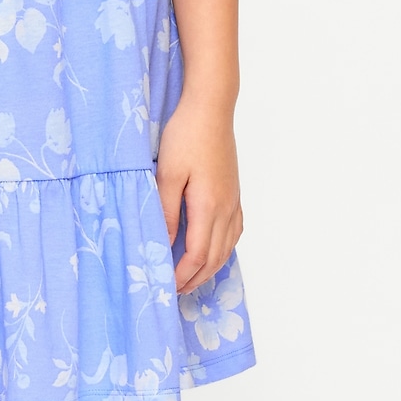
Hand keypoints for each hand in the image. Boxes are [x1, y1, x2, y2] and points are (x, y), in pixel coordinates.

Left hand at [155, 96, 242, 293]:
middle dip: (195, 279)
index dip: (181, 276)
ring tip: (190, 278)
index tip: (164, 286)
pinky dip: (222, 250)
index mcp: (209, 207)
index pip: (196, 256)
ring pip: (227, 248)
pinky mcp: (235, 192)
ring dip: (209, 268)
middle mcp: (226, 208)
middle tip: (174, 291)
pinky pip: (234, 232)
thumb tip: (165, 244)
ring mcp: (234, 201)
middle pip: (214, 258)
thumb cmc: (186, 136)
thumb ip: (167, 212)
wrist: (211, 108)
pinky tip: (213, 251)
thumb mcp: (166, 175)